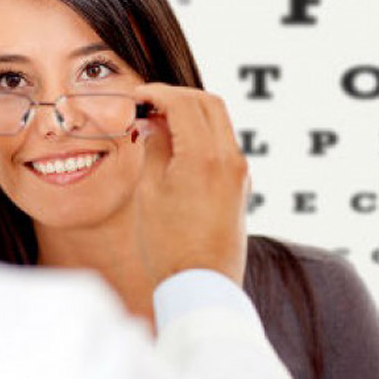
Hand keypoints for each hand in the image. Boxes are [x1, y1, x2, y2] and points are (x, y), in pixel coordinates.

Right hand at [133, 84, 249, 286]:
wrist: (201, 285)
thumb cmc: (169, 244)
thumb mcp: (150, 191)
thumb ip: (153, 148)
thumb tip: (151, 123)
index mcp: (204, 157)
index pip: (184, 102)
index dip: (157, 93)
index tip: (138, 96)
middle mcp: (230, 159)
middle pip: (208, 102)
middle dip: (177, 96)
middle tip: (149, 104)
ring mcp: (239, 172)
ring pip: (220, 121)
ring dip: (191, 113)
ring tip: (160, 125)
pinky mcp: (240, 186)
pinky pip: (224, 143)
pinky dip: (202, 133)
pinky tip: (178, 147)